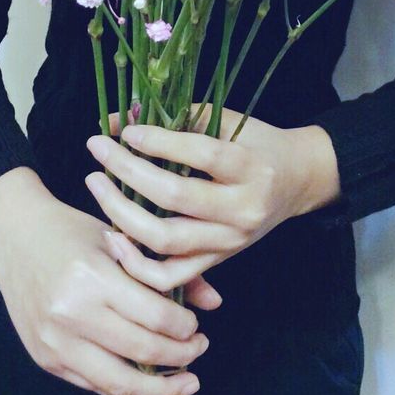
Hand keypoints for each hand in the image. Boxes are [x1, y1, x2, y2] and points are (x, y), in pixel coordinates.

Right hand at [0, 167, 219, 394]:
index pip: (154, 316)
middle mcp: (71, 314)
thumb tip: (215, 303)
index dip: (185, 328)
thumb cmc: (68, 231)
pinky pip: (93, 388)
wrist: (13, 236)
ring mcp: (55, 342)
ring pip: (117, 383)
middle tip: (199, 351)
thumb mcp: (119, 237)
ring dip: (158, 391)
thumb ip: (166, 270)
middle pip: (141, 352)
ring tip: (185, 384)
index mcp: (93, 277)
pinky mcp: (46, 360)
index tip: (197, 326)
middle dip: (180, 358)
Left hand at [84, 105, 340, 293]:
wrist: (296, 181)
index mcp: (251, 167)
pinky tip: (114, 234)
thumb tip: (119, 118)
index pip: (200, 155)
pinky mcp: (217, 262)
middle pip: (175, 197)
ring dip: (121, 214)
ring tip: (98, 186)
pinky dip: (136, 262)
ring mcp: (229, 242)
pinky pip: (169, 276)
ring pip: (165, 241)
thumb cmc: (257, 144)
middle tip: (98, 150)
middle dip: (127, 172)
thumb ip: (178, 118)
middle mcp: (242, 209)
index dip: (158, 142)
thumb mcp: (228, 121)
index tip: (125, 131)